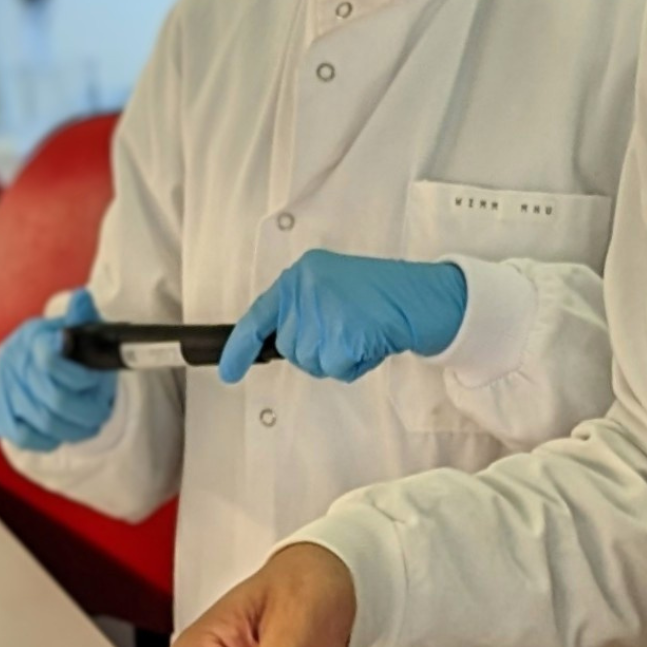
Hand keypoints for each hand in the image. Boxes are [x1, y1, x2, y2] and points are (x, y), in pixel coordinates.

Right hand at [0, 289, 117, 451]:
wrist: (26, 359)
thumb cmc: (59, 343)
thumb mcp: (75, 324)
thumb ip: (81, 314)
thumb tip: (82, 299)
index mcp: (33, 336)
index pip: (51, 362)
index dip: (81, 378)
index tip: (97, 382)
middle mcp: (12, 361)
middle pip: (55, 399)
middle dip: (87, 410)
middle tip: (102, 411)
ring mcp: (1, 389)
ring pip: (44, 422)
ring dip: (74, 429)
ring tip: (90, 424)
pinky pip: (23, 437)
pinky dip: (47, 439)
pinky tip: (60, 432)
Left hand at [220, 250, 467, 383]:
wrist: (418, 295)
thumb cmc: (379, 294)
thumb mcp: (332, 286)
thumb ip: (304, 308)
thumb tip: (278, 342)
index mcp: (300, 275)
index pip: (260, 314)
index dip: (240, 346)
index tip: (228, 371)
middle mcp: (306, 290)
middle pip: (291, 347)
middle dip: (316, 348)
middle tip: (348, 327)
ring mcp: (323, 312)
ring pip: (312, 362)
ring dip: (337, 358)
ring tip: (361, 332)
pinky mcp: (342, 335)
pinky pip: (336, 369)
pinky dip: (355, 364)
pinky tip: (371, 342)